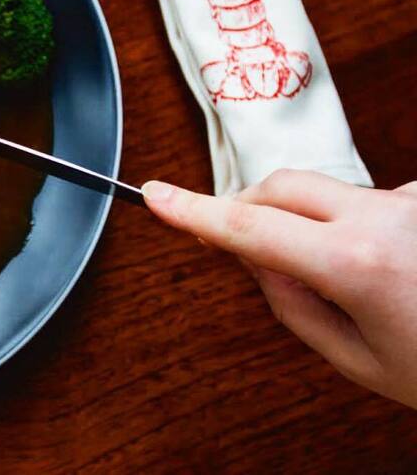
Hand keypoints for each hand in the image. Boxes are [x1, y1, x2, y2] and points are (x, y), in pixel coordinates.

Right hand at [142, 170, 416, 408]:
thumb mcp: (359, 360)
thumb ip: (293, 306)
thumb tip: (256, 261)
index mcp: (357, 263)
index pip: (250, 227)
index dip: (194, 211)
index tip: (156, 196)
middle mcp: (384, 217)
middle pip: (280, 186)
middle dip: (246, 206)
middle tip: (236, 245)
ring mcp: (411, 201)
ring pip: (325, 193)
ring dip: (310, 222)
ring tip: (348, 281)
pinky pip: (366, 199)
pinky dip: (353, 223)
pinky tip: (388, 266)